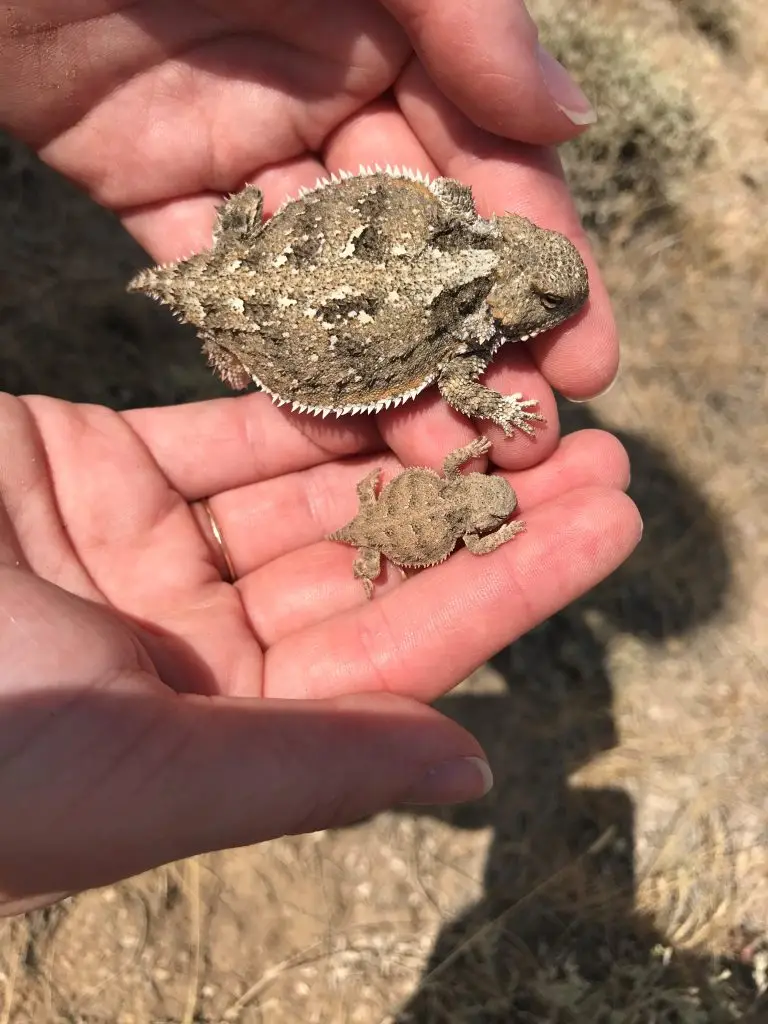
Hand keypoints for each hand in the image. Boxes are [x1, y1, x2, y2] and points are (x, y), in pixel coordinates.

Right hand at [0, 392, 638, 914]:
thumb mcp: (137, 778)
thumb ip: (308, 769)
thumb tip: (470, 770)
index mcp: (214, 740)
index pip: (397, 657)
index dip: (507, 587)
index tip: (605, 520)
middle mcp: (190, 649)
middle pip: (369, 564)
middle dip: (481, 506)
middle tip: (594, 442)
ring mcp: (142, 552)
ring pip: (307, 488)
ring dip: (407, 441)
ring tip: (515, 386)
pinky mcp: (91, 465)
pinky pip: (221, 422)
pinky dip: (303, 393)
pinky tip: (391, 357)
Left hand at [1, 0, 614, 473]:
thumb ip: (460, 17)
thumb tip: (571, 118)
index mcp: (392, 31)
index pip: (485, 167)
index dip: (538, 264)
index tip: (589, 354)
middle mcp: (329, 97)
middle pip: (418, 243)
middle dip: (477, 341)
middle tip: (530, 431)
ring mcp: (245, 153)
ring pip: (331, 281)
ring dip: (388, 369)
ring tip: (440, 454)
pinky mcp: (159, 190)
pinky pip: (226, 287)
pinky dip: (268, 348)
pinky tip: (320, 423)